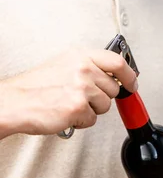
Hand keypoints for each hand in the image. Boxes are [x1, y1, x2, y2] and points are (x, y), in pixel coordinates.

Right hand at [0, 50, 136, 137]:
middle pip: (113, 88)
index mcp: (80, 55)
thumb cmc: (36, 86)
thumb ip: (88, 66)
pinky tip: (66, 113)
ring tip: (71, 104)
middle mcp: (83, 69)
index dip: (129, 75)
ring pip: (105, 106)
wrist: (15, 102)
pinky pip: (92, 120)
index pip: (118, 62)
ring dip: (91, 110)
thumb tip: (112, 74)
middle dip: (102, 97)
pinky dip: (81, 121)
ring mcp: (81, 88)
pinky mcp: (78, 107)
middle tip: (84, 98)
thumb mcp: (63, 64)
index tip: (132, 83)